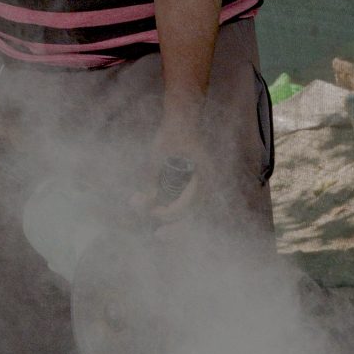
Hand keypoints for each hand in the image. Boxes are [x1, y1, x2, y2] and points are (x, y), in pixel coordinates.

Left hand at [138, 105, 206, 220]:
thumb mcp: (158, 154)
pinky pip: (187, 204)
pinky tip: (160, 213)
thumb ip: (152, 177)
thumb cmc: (171, 133)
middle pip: (194, 214)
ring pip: (191, 212)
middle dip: (177, 228)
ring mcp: (202, 185)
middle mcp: (207, 184)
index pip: (190, 204)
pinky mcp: (195, 185)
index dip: (171, 213)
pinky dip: (175, 211)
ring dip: (175, 220)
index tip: (154, 213)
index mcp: (204, 176)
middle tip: (158, 236)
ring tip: (159, 231)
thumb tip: (146, 202)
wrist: (182, 117)